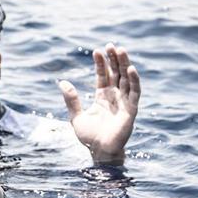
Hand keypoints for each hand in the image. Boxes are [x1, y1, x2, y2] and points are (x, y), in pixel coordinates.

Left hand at [59, 43, 140, 165]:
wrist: (100, 152)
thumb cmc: (89, 137)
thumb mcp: (76, 116)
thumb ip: (71, 99)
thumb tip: (62, 82)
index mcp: (102, 97)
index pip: (103, 75)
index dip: (101, 63)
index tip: (97, 50)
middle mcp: (115, 97)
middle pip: (116, 73)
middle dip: (114, 59)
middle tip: (111, 45)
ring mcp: (124, 102)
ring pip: (126, 79)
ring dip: (124, 64)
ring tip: (120, 50)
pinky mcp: (131, 109)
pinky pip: (135, 92)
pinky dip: (134, 80)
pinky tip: (130, 68)